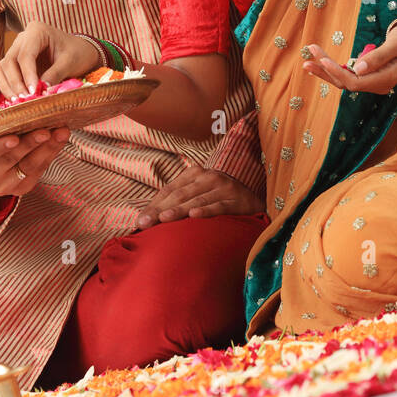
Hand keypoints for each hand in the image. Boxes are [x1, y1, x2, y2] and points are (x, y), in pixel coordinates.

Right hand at [0, 22, 103, 100]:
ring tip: (14, 102)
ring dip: (5, 86)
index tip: (33, 92)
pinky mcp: (13, 62)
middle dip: (15, 83)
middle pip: (10, 62)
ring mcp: (15, 49)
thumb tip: (42, 91)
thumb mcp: (70, 62)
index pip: (25, 55)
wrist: (80, 51)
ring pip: (1, 68)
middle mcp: (22, 38)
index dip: (27, 75)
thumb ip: (56, 74)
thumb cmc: (77, 53)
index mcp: (37, 31)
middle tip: (24, 100)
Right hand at [0, 125, 72, 196]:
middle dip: (31, 142)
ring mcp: (2, 185)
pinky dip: (51, 153)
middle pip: (11, 159)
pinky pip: (39, 171)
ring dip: (47, 147)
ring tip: (60, 131)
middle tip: (47, 128)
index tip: (14, 137)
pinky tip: (60, 138)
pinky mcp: (20, 189)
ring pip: (28, 166)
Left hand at [136, 164, 264, 227]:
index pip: (170, 190)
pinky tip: (195, 216)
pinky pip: (219, 207)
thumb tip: (146, 218)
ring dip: (179, 210)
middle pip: (180, 195)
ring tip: (164, 219)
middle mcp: (210, 177)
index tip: (140, 221)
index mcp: (196, 174)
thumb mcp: (198, 195)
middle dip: (161, 210)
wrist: (255, 201)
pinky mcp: (238, 200)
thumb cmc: (220, 200)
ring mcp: (225, 188)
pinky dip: (206, 211)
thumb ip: (176, 202)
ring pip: (197, 200)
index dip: (154, 205)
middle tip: (146, 223)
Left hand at [301, 21, 396, 94]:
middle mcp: (377, 85)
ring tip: (306, 61)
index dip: (337, 72)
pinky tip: (317, 64)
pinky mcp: (369, 76)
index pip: (355, 82)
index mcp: (385, 80)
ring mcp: (373, 82)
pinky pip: (348, 76)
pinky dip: (332, 70)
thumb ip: (379, 56)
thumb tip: (358, 68)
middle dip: (326, 69)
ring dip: (325, 71)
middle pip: (346, 82)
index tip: (322, 59)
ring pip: (344, 81)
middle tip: (309, 52)